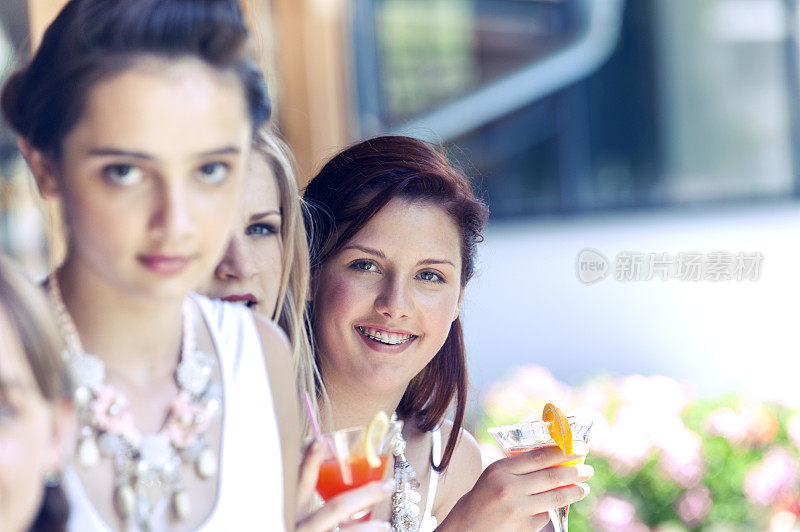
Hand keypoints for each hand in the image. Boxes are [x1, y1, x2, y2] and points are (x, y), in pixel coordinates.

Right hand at [296, 439, 393, 531]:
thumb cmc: (299, 530)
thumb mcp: (294, 518)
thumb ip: (307, 502)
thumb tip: (333, 474)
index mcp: (292, 512)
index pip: (301, 482)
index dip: (309, 461)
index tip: (320, 440)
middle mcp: (300, 527)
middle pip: (335, 507)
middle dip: (366, 495)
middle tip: (388, 485)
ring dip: (369, 529)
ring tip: (385, 526)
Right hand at [437, 444, 592, 531]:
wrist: (466, 527)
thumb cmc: (482, 498)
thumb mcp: (494, 475)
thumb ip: (519, 467)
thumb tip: (554, 459)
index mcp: (500, 469)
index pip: (540, 455)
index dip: (563, 451)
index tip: (579, 448)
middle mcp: (509, 487)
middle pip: (552, 475)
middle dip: (575, 471)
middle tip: (587, 469)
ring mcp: (517, 508)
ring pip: (555, 497)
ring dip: (574, 492)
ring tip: (583, 488)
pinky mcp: (523, 527)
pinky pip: (544, 516)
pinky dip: (547, 511)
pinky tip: (545, 509)